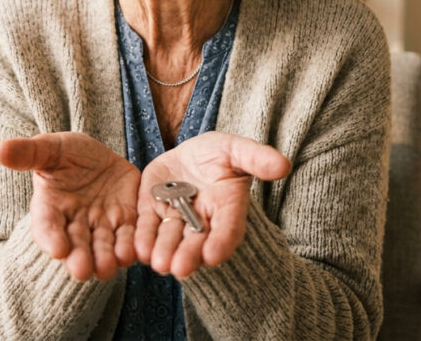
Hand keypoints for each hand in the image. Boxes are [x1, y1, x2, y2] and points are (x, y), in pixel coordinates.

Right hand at [0, 132, 139, 280]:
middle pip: (75, 245)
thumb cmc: (67, 155)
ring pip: (103, 248)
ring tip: (107, 267)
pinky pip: (130, 238)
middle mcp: (75, 224)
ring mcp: (101, 226)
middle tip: (82, 270)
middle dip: (78, 258)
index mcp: (51, 207)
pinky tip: (136, 252)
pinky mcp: (126, 222)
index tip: (56, 249)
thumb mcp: (50, 148)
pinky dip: (132, 247)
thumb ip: (28, 153)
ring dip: (105, 260)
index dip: (50, 238)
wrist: (99, 157)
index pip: (46, 226)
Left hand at [136, 131, 290, 278]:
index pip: (228, 229)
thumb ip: (256, 158)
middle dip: (189, 255)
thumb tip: (283, 165)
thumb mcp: (237, 150)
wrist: (190, 154)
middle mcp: (202, 221)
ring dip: (164, 251)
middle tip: (180, 269)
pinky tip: (136, 249)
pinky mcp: (151, 211)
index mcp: (227, 208)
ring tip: (158, 263)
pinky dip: (142, 237)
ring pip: (169, 239)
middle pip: (196, 242)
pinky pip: (146, 226)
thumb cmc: (219, 154)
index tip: (214, 256)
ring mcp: (175, 218)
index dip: (222, 242)